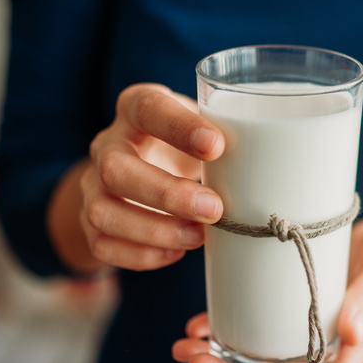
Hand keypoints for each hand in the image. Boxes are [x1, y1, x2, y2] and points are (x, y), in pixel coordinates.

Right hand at [78, 83, 224, 270]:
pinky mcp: (90, 221)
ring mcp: (92, 186)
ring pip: (104, 212)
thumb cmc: (182, 147)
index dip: (179, 127)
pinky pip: (102, 245)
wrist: (138, 170)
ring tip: (198, 237)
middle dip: (167, 194)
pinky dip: (141, 255)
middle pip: (117, 168)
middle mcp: (107, 145)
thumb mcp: (200, 130)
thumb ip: (226, 140)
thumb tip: (273, 168)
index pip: (148, 108)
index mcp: (135, 110)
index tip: (217, 146)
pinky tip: (176, 252)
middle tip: (213, 208)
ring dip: (154, 230)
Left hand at [172, 215, 362, 362]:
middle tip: (194, 361)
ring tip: (184, 347)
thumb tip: (348, 334)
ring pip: (258, 358)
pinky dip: (225, 329)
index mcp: (354, 349)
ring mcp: (306, 329)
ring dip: (219, 360)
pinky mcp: (293, 306)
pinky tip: (200, 323)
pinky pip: (256, 326)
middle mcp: (326, 347)